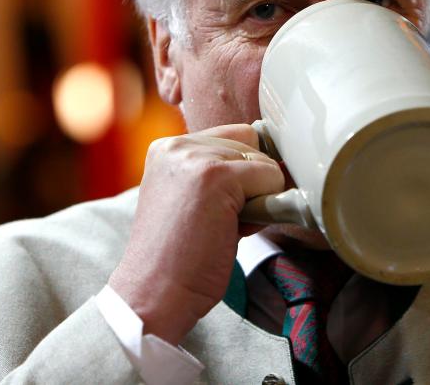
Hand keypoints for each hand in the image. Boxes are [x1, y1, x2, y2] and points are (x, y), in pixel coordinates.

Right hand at [108, 124, 282, 344]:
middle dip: (251, 180)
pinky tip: (235, 229)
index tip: (224, 204)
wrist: (154, 294)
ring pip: (262, 161)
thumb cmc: (177, 259)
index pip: (230, 136)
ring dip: (259, 195)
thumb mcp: (191, 201)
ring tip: (226, 227)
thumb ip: (221, 177)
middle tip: (226, 220)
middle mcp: (177, 145)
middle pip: (249, 142)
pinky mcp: (215, 175)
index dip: (241, 170)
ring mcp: (195, 157)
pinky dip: (267, 206)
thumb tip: (275, 169)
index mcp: (166, 148)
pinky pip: (270, 178)